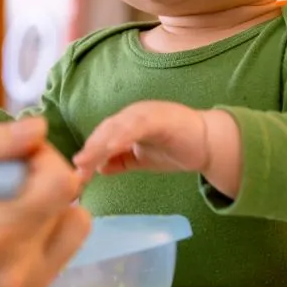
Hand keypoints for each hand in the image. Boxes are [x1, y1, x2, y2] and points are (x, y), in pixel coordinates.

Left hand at [72, 102, 241, 197]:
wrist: (209, 143)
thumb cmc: (177, 148)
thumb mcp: (143, 159)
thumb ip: (122, 161)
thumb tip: (99, 169)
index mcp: (127, 122)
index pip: (102, 136)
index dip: (89, 152)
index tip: (76, 173)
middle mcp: (134, 113)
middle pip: (105, 129)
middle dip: (90, 149)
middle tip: (76, 169)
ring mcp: (147, 113)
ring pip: (117, 126)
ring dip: (100, 143)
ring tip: (86, 161)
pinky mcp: (161, 117)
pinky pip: (138, 125)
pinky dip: (123, 135)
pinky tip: (112, 148)